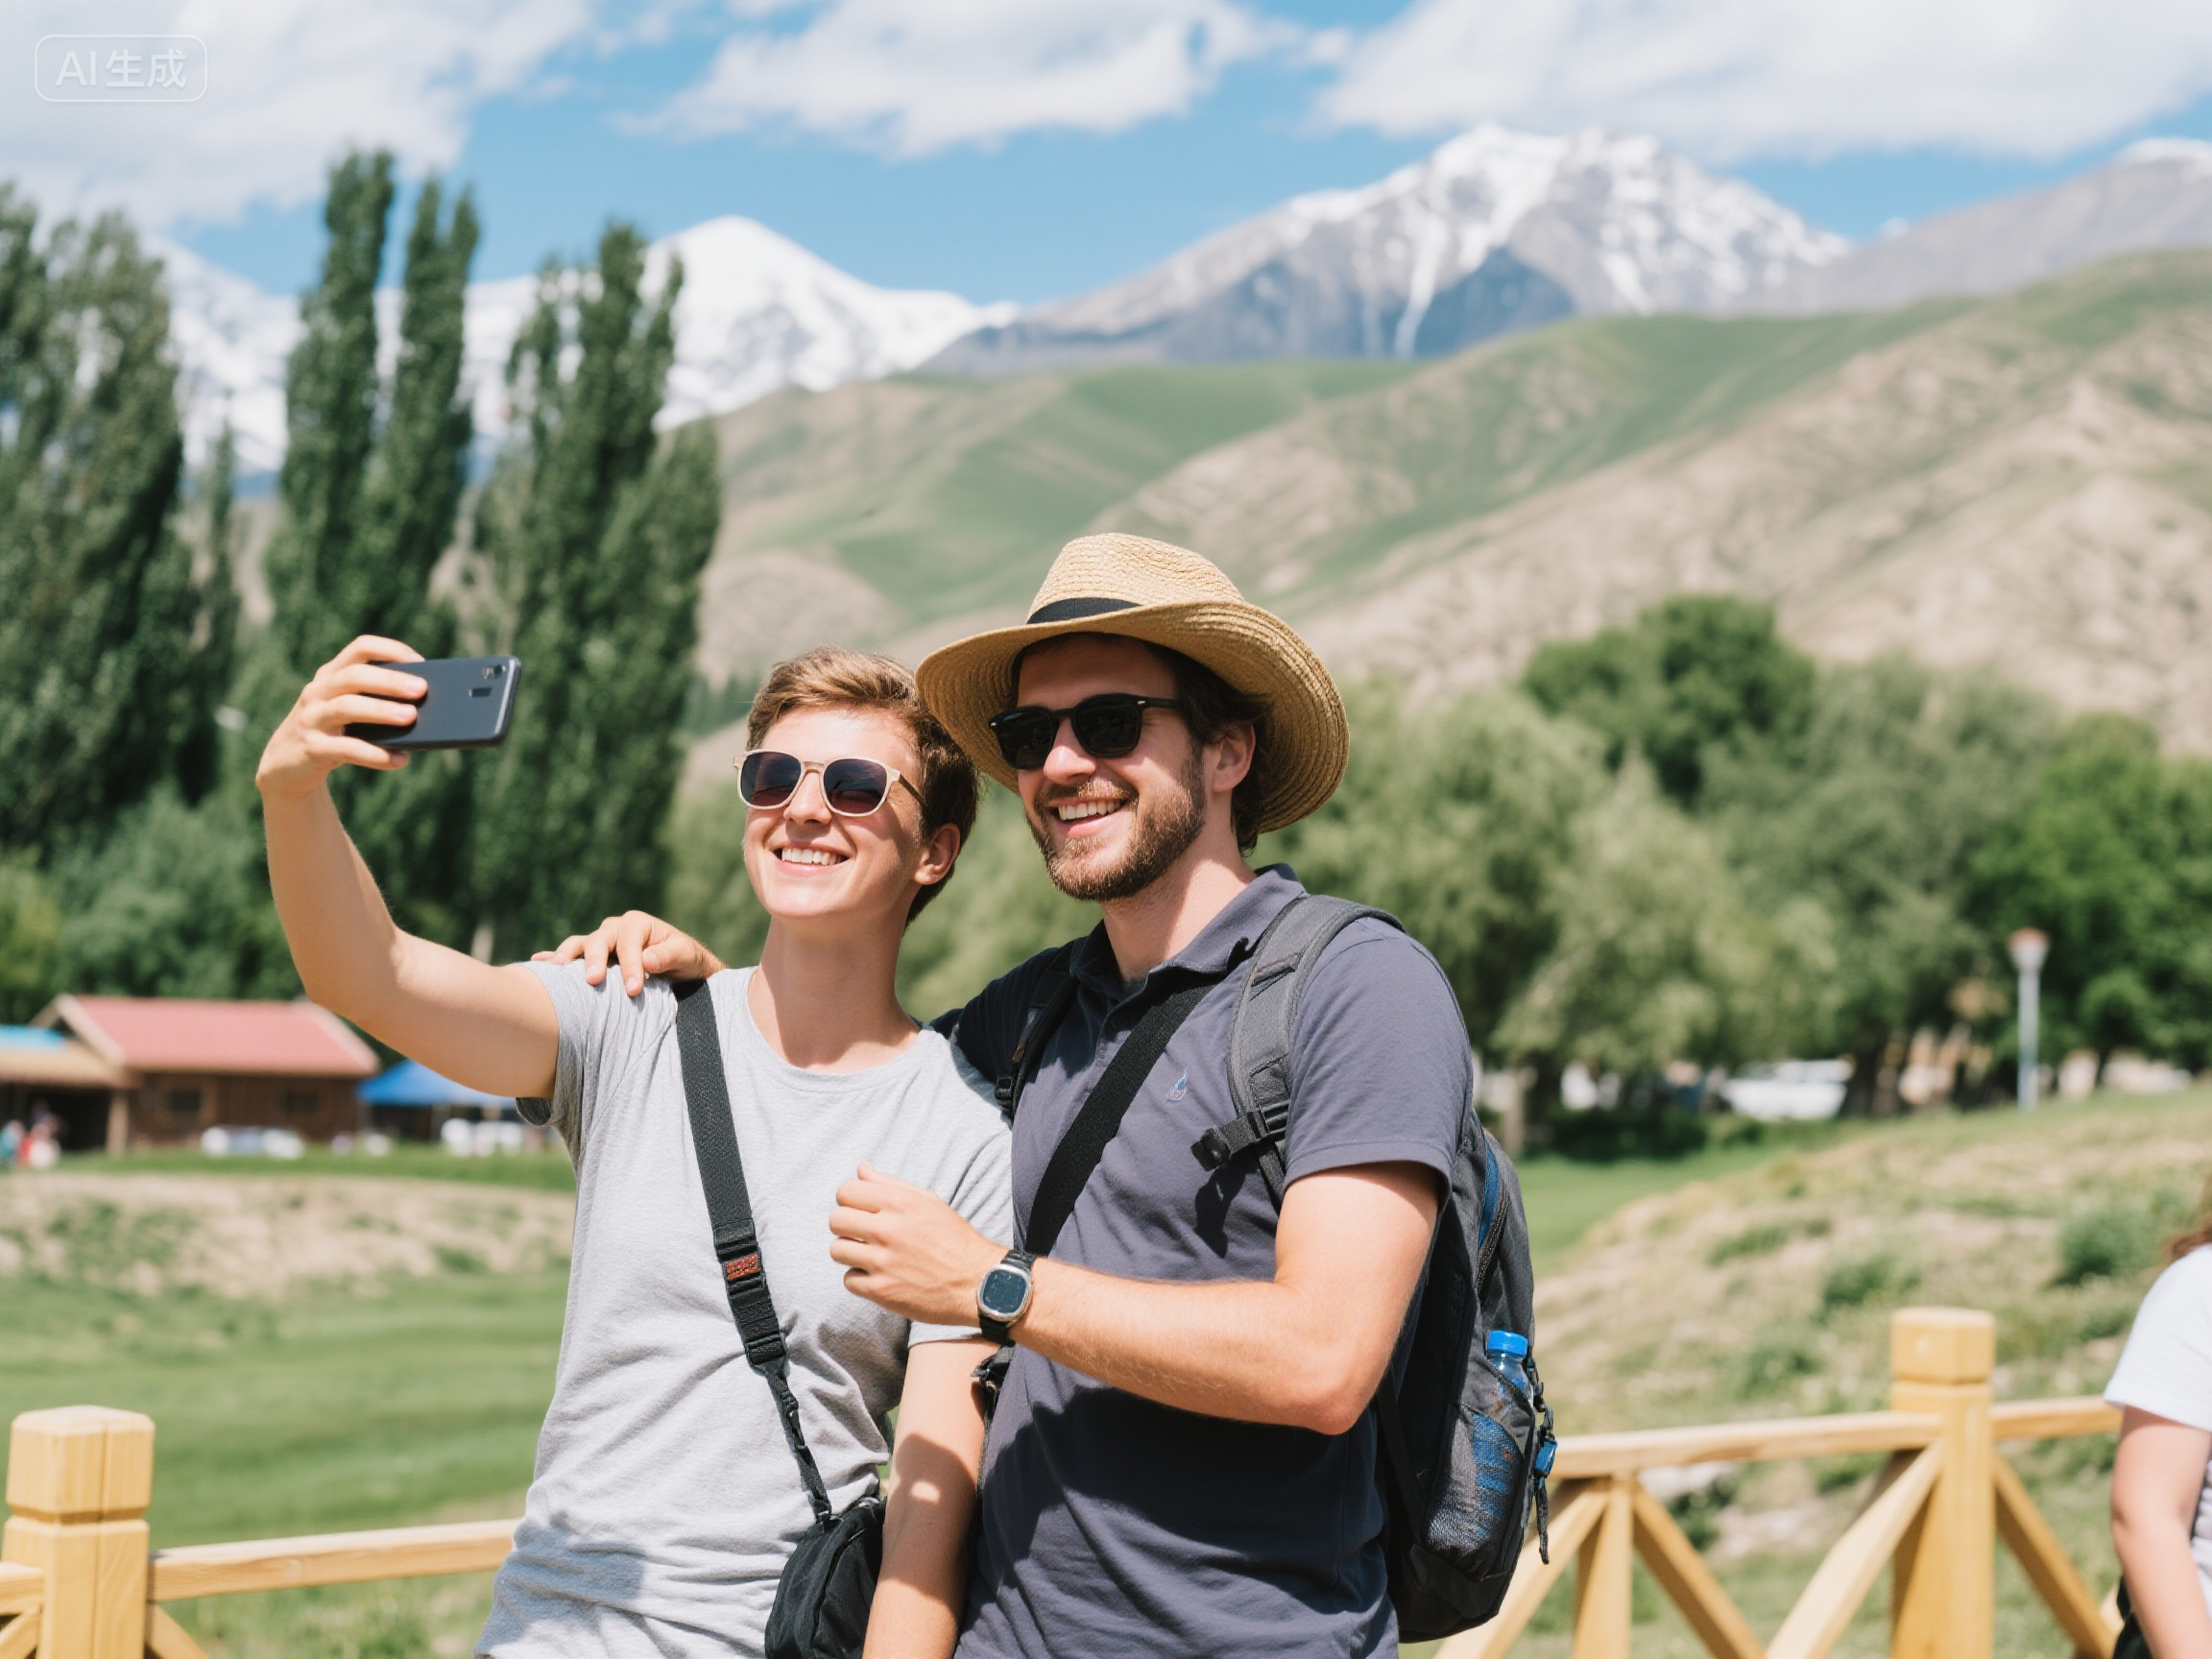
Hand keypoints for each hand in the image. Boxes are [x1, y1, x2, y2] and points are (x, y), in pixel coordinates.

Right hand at [256, 636, 425, 799]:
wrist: (286, 765)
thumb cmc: (333, 732)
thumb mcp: (349, 710)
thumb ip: (376, 702)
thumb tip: (425, 707)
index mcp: (332, 675)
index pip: (360, 648)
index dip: (390, 649)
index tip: (420, 661)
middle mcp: (318, 691)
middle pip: (354, 676)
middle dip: (389, 681)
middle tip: (421, 689)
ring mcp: (311, 718)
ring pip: (347, 707)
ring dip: (382, 711)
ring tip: (412, 717)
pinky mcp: (311, 748)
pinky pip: (345, 748)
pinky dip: (375, 755)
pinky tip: (399, 760)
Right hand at [532, 911, 724, 996]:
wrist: (679, 969)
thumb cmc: (685, 961)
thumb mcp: (686, 956)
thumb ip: (670, 956)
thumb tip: (648, 961)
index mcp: (638, 924)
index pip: (630, 944)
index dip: (631, 966)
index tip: (634, 990)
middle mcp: (615, 929)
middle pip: (600, 941)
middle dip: (596, 960)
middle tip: (594, 981)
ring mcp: (601, 942)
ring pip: (580, 944)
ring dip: (568, 956)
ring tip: (558, 969)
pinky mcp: (592, 956)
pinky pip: (571, 955)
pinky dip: (554, 958)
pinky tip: (538, 961)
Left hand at [830, 1165, 1003, 1328]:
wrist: (978, 1283)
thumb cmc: (954, 1240)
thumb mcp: (929, 1202)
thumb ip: (891, 1184)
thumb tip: (861, 1169)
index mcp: (899, 1202)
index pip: (845, 1191)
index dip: (850, 1200)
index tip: (862, 1210)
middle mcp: (888, 1229)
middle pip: (835, 1219)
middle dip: (847, 1225)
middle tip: (864, 1233)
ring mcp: (883, 1262)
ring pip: (837, 1249)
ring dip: (851, 1252)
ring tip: (871, 1255)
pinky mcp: (881, 1291)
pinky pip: (848, 1279)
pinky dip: (860, 1279)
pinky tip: (880, 1275)